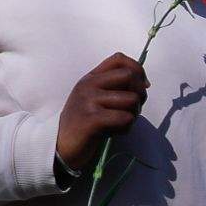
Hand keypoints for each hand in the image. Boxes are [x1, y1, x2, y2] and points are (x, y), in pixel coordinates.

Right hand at [56, 53, 147, 170]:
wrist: (60, 146)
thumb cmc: (84, 124)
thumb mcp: (96, 99)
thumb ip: (115, 88)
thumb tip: (145, 84)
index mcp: (91, 78)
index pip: (119, 59)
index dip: (137, 70)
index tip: (141, 86)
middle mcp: (89, 85)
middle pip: (130, 76)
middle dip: (140, 95)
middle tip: (132, 110)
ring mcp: (89, 100)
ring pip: (131, 99)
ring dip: (133, 115)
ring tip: (120, 123)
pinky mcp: (91, 119)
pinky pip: (125, 118)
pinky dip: (126, 128)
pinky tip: (114, 132)